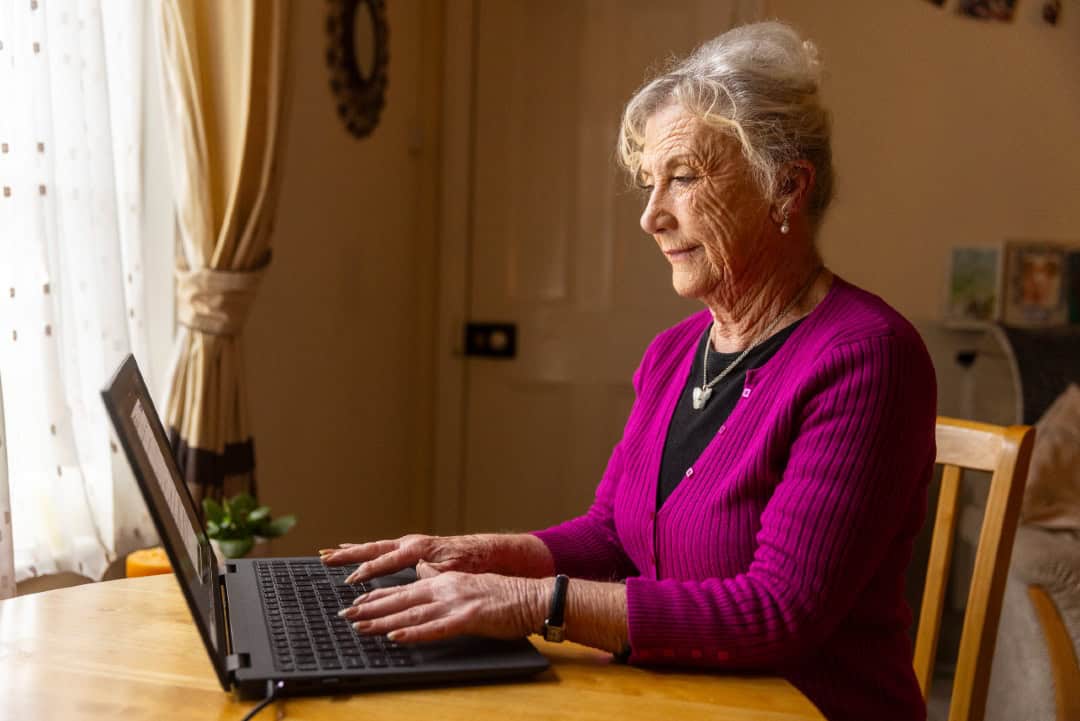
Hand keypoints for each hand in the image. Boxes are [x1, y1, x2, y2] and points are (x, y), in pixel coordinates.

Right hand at [320, 534, 498, 582]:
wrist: (487, 553)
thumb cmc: (472, 563)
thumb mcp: (454, 572)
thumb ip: (433, 573)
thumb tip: (418, 573)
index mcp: (418, 548)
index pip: (385, 559)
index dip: (367, 570)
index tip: (350, 580)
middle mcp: (411, 543)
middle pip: (373, 548)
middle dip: (349, 554)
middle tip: (325, 557)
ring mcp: (410, 545)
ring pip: (375, 548)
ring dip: (353, 551)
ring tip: (331, 553)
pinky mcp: (412, 550)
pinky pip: (383, 550)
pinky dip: (367, 552)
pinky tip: (356, 553)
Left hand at [338, 571, 547, 643]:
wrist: (531, 597)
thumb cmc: (502, 595)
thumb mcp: (467, 581)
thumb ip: (441, 577)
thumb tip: (421, 571)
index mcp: (444, 580)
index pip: (403, 588)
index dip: (377, 595)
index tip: (356, 601)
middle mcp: (445, 588)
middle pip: (400, 599)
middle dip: (370, 608)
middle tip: (346, 615)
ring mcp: (455, 603)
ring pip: (411, 613)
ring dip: (383, 621)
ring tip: (360, 627)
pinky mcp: (467, 618)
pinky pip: (435, 628)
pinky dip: (413, 633)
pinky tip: (396, 638)